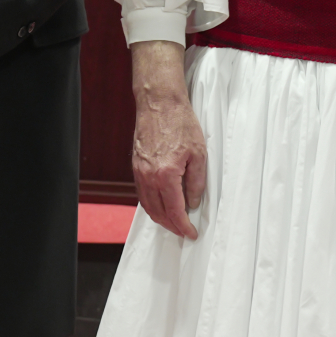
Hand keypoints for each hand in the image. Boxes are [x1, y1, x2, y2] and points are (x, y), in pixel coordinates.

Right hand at [130, 39, 207, 238]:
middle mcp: (149, 177)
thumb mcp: (199, 154)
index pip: (175, 211)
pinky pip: (142, 193)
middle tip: (183, 231)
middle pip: (158, 213)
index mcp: (166, 175)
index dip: (183, 226)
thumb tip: (193, 202)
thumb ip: (197, 182)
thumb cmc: (180, 123)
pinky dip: (152, 204)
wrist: (159, 103)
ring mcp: (139, 172)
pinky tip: (161, 204)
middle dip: (172, 226)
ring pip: (148, 205)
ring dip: (160, 218)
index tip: (191, 233)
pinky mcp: (136, 166)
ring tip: (173, 222)